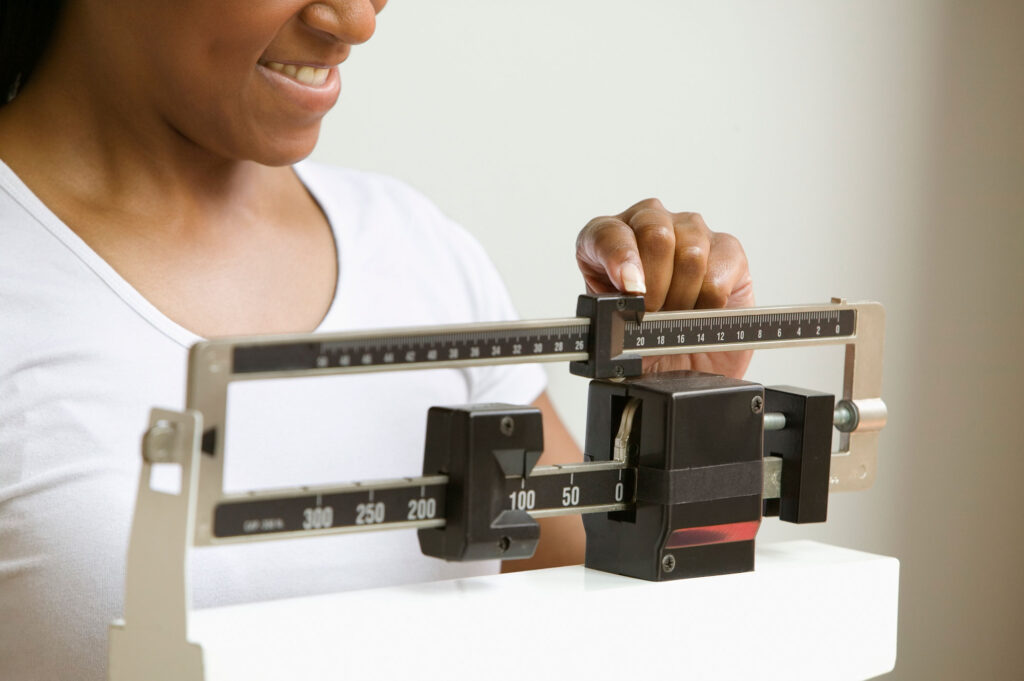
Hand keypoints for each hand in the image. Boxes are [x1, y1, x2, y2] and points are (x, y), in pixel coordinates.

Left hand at [576, 198, 753, 378]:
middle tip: (651, 313)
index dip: (620, 258)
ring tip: (674, 317)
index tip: (630, 289)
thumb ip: (607, 308)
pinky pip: (718, 274)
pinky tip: (699, 312)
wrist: (678, 363)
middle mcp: (651, 224)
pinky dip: (708, 303)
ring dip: (681, 298)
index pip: (609, 232)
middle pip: (656, 234)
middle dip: (654, 284)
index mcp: (610, 238)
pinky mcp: (727, 251)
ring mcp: (692, 232)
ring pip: (691, 255)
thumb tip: (621, 297)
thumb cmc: (641, 339)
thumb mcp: (612, 327)